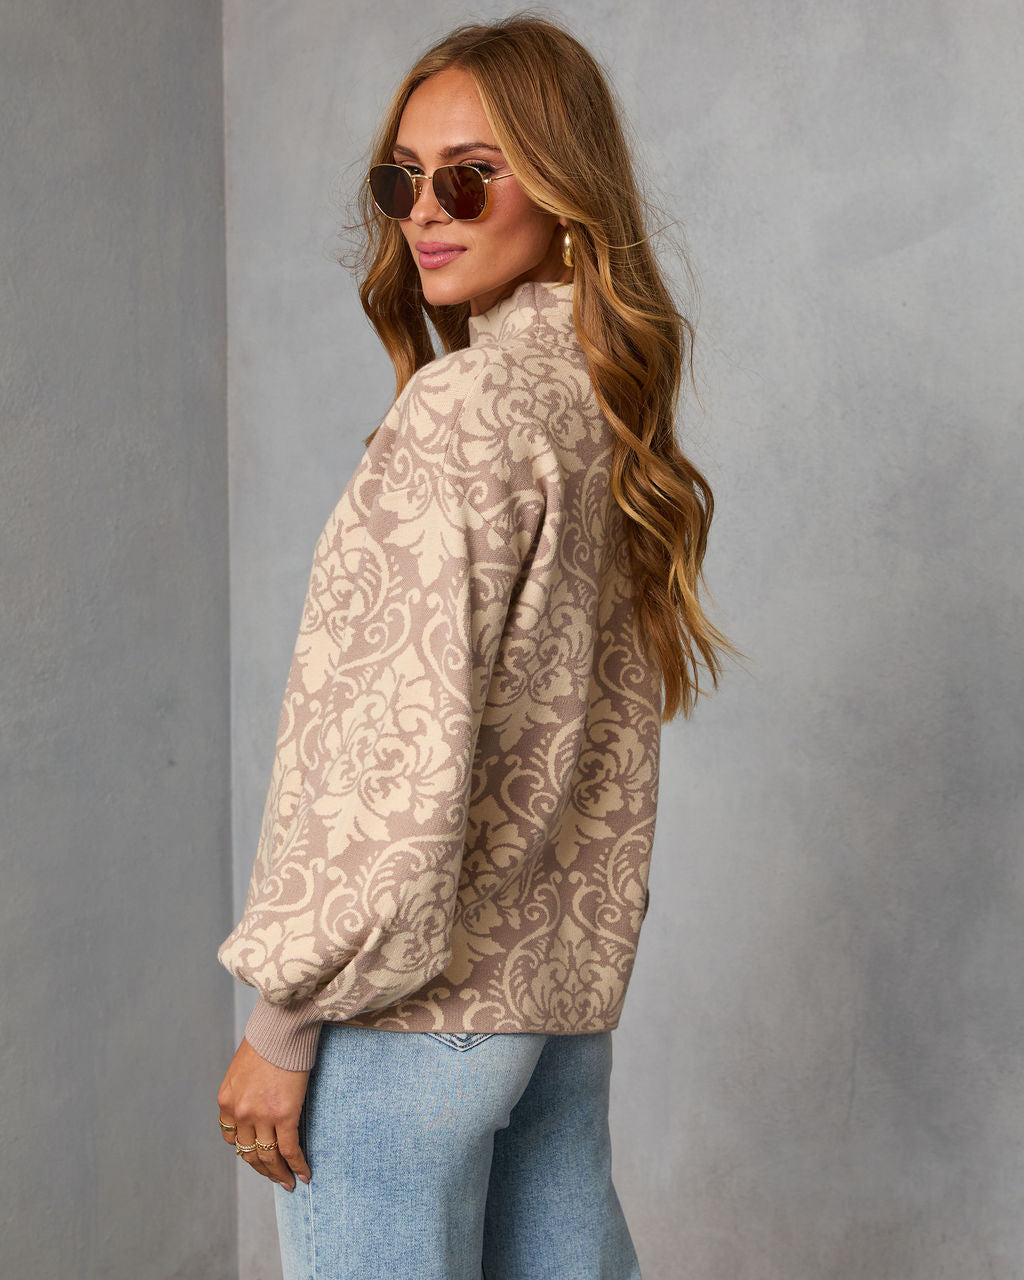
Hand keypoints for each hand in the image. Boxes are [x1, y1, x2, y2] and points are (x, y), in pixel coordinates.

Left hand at [217, 1037, 311, 1190]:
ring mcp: (261, 1116)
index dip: (247, 1151)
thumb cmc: (267, 1041)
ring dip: (279, 1173)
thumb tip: (257, 1104)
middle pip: (249, 1153)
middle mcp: (240, 1113)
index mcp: (226, 1101)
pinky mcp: (284, 1115)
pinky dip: (296, 1165)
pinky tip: (304, 1174)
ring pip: (268, 1156)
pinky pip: (289, 1149)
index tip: (259, 1156)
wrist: (282, 1027)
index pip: (232, 1139)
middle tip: (276, 1178)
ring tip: (289, 1182)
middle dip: (263, 1169)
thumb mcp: (242, 1068)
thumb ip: (244, 1091)